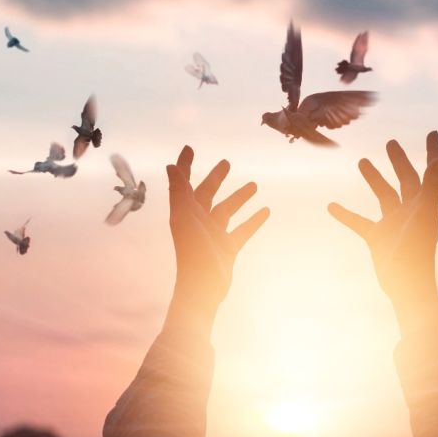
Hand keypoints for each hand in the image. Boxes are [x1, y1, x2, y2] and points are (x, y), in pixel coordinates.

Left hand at [164, 145, 269, 335]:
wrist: (202, 288)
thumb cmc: (192, 253)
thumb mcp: (185, 218)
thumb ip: (179, 192)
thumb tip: (171, 166)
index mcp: (185, 212)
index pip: (183, 183)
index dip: (184, 166)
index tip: (189, 148)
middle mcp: (198, 221)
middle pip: (207, 193)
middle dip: (216, 178)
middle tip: (226, 163)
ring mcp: (214, 235)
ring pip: (228, 210)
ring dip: (239, 197)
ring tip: (254, 185)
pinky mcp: (227, 248)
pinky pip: (242, 230)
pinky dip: (253, 220)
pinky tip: (266, 210)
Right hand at [328, 131, 437, 335]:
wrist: (406, 287)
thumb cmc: (418, 254)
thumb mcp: (424, 216)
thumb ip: (431, 188)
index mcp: (426, 204)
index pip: (430, 172)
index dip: (432, 153)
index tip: (432, 133)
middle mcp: (411, 211)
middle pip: (406, 180)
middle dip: (399, 161)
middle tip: (391, 143)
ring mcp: (394, 224)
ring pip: (383, 195)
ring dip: (374, 179)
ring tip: (361, 161)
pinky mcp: (378, 238)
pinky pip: (360, 222)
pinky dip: (346, 214)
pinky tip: (331, 206)